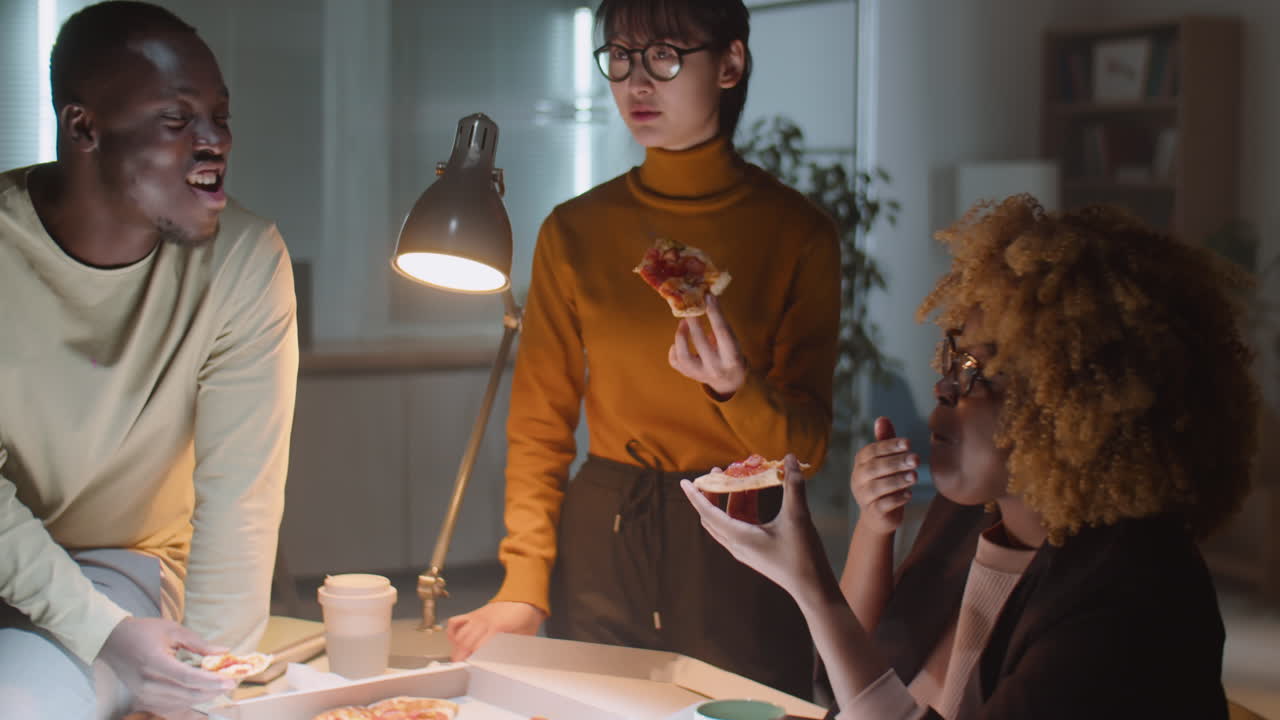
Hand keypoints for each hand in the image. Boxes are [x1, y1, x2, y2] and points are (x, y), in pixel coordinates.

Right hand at [97, 617, 233, 715]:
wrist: (113, 641)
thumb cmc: (144, 632)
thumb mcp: (173, 630)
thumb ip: (199, 644)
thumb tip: (223, 652)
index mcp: (154, 662)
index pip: (187, 677)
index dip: (211, 681)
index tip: (230, 681)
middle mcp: (147, 682)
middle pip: (186, 693)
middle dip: (212, 691)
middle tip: (231, 684)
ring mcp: (143, 694)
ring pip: (180, 702)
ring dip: (203, 697)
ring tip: (220, 688)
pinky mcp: (142, 699)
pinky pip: (170, 706)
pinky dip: (189, 702)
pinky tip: (202, 694)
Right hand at [445, 601, 545, 660]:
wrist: (524, 598)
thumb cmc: (524, 617)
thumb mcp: (523, 636)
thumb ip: (512, 649)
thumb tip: (504, 664)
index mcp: (498, 626)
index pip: (480, 646)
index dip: (475, 659)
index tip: (473, 668)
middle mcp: (484, 620)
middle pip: (466, 642)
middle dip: (462, 657)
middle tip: (463, 667)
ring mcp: (477, 616)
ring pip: (459, 634)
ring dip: (457, 649)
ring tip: (459, 658)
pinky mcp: (473, 614)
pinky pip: (456, 622)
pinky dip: (452, 633)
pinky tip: (456, 641)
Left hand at [668, 294, 746, 396]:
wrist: (730, 381)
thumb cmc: (731, 353)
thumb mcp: (732, 341)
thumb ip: (720, 326)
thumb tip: (705, 300)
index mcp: (732, 357)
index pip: (722, 332)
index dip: (715, 313)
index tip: (708, 296)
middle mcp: (716, 367)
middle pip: (701, 343)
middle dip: (694, 322)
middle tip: (690, 306)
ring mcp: (701, 374)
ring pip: (684, 356)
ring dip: (681, 335)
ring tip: (683, 322)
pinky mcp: (690, 375)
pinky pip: (676, 362)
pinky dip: (674, 349)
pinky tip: (678, 342)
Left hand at [681, 454, 828, 593]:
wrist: (811, 588)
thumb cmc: (802, 555)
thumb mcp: (797, 517)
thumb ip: (793, 486)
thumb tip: (789, 457)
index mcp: (739, 537)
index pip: (708, 514)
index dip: (696, 496)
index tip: (683, 482)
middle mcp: (737, 544)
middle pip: (713, 516)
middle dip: (713, 492)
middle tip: (720, 471)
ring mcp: (745, 548)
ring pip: (728, 519)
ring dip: (732, 497)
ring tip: (741, 476)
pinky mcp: (755, 549)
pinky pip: (741, 523)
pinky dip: (744, 506)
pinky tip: (755, 493)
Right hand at [850, 417, 917, 535]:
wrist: (878, 516)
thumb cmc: (884, 483)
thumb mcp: (884, 462)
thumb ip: (884, 441)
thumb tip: (882, 418)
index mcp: (861, 463)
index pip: (872, 451)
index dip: (889, 446)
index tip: (908, 443)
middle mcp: (858, 479)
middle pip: (874, 468)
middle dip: (896, 462)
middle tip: (916, 459)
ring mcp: (864, 496)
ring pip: (878, 486)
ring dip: (898, 480)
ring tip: (915, 476)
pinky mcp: (873, 512)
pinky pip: (883, 504)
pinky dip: (897, 498)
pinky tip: (909, 494)